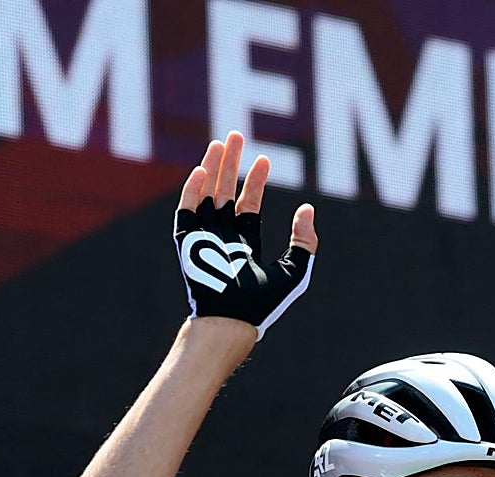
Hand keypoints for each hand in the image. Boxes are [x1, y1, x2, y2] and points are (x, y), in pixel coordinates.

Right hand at [174, 131, 317, 339]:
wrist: (232, 322)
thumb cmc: (263, 305)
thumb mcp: (295, 271)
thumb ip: (304, 241)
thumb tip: (307, 209)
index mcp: (244, 246)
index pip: (247, 206)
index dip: (254, 182)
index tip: (264, 159)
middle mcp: (221, 239)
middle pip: (223, 194)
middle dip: (229, 165)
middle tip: (234, 136)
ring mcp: (203, 240)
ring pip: (205, 196)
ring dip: (211, 169)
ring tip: (219, 143)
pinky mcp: (187, 245)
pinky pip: (186, 213)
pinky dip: (192, 192)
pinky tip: (202, 170)